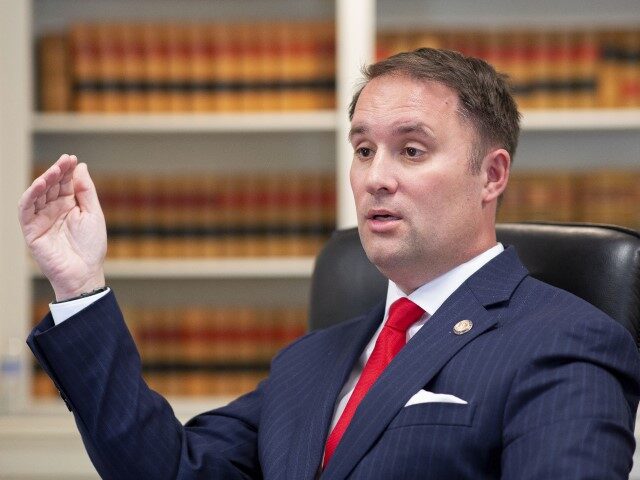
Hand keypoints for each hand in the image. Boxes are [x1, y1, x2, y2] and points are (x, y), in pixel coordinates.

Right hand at [18, 154, 106, 300]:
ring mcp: (41, 219)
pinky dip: (31, 196)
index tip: (72, 158)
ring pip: (38, 194)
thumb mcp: (93, 214)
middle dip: (57, 172)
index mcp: (69, 206)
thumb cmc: (91, 246)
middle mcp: (54, 210)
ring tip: (54, 171)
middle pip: (51, 186)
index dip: (67, 170)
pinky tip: (40, 185)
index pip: (65, 183)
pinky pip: (26, 209)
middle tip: (64, 161)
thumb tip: (80, 166)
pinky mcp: (31, 230)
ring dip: (44, 180)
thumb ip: (86, 191)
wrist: (84, 273)